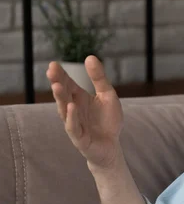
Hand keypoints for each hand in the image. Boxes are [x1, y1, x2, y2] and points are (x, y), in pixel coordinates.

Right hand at [46, 55, 123, 170]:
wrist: (112, 146)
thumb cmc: (107, 120)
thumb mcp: (107, 95)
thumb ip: (99, 78)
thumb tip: (90, 56)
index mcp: (79, 98)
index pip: (68, 84)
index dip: (61, 75)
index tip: (53, 64)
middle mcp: (73, 110)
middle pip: (63, 95)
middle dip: (57, 82)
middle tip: (51, 70)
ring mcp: (74, 124)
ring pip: (64, 110)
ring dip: (61, 98)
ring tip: (57, 86)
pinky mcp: (79, 138)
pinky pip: (73, 127)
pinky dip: (72, 117)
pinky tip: (71, 106)